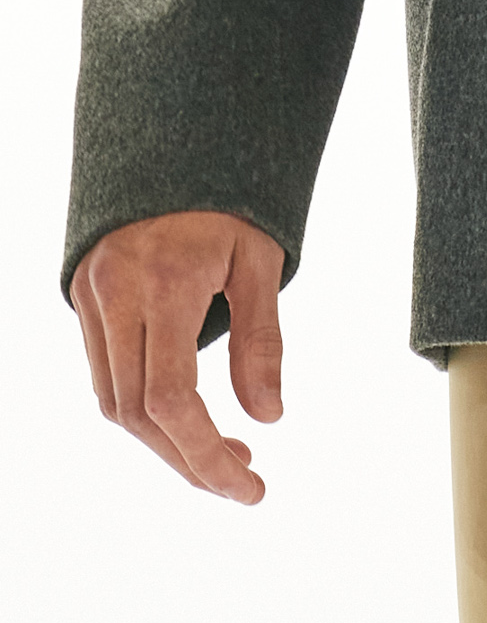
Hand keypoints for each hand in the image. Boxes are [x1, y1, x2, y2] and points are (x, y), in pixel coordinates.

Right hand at [70, 212, 285, 504]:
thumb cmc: (228, 197)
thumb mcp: (260, 258)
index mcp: (163, 282)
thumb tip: (269, 417)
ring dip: (165, 442)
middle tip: (241, 480)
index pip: (172, 398)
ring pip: (114, 401)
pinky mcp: (82, 297)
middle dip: (189, 460)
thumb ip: (262, 338)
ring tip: (222, 454)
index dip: (206, 454)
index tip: (249, 485)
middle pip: (138, 413)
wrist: (172, 138)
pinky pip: (105, 374)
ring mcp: (91, 296)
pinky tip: (184, 417)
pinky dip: (142, 408)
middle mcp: (115, 293)